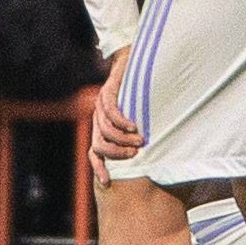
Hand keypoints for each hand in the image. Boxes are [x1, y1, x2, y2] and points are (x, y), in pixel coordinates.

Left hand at [88, 47, 139, 187]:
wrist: (135, 63)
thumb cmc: (142, 95)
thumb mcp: (140, 120)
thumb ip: (138, 137)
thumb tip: (151, 159)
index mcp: (102, 127)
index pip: (94, 152)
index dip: (98, 168)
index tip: (108, 182)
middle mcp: (97, 118)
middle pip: (98, 145)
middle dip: (116, 153)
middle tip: (135, 154)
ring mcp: (100, 105)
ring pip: (106, 131)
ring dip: (123, 139)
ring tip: (140, 141)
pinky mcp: (107, 92)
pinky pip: (111, 112)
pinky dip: (122, 122)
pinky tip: (134, 126)